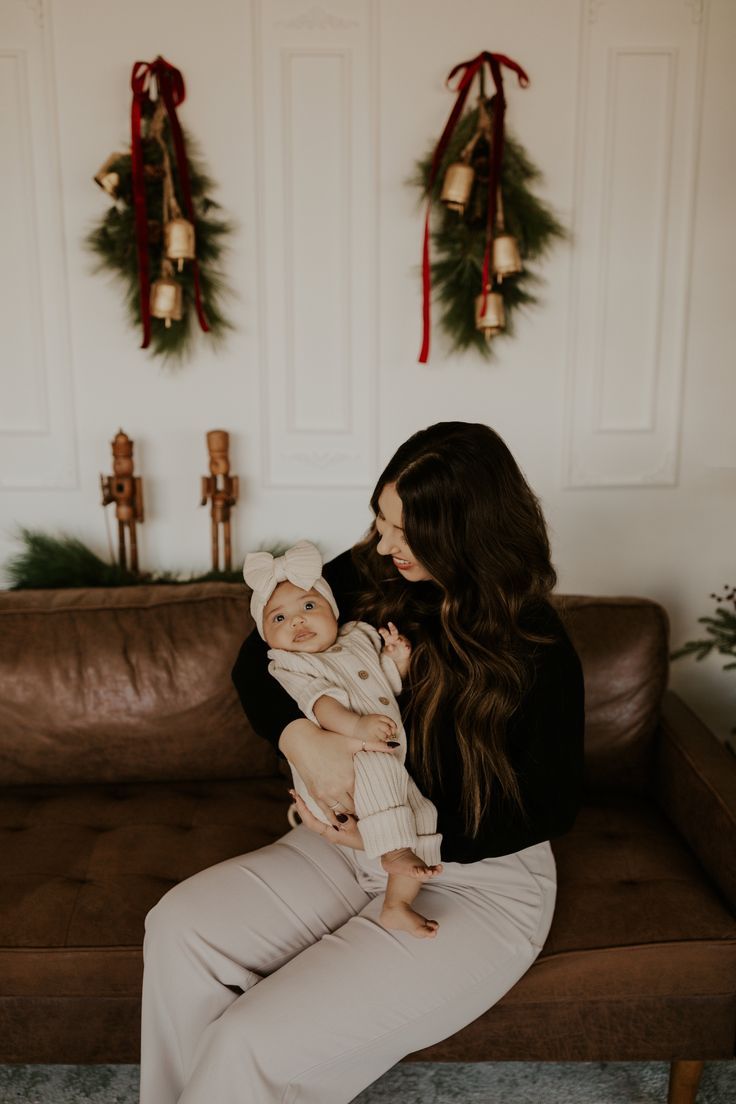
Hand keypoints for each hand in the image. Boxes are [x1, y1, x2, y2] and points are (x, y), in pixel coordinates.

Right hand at [279, 719, 396, 827]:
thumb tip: (396, 746)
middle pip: (355, 807)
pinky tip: (341, 821)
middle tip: (369, 812)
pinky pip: (328, 813)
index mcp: (350, 777)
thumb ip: (376, 746)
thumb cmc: (330, 740)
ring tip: (357, 815)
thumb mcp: (354, 742)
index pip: (366, 797)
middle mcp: (338, 788)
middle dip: (361, 808)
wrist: (303, 742)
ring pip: (343, 811)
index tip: (378, 804)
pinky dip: (336, 818)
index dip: (372, 801)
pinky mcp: (316, 796)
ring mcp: (326, 794)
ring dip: (349, 813)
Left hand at [288, 789, 364, 849]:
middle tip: (294, 792)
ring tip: (303, 793)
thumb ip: (345, 820)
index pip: (311, 822)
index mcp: (332, 834)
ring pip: (318, 816)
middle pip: (311, 818)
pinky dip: (322, 805)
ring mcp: (336, 829)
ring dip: (311, 804)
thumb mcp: (357, 828)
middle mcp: (331, 832)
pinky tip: (321, 798)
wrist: (382, 844)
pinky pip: (328, 814)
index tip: (296, 798)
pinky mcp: (342, 825)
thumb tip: (335, 812)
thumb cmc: (370, 838)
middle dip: (303, 805)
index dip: (302, 810)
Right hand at [352, 713, 396, 741]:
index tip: (394, 729)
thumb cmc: (366, 722)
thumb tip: (393, 729)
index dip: (393, 725)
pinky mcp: (371, 737)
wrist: (355, 725)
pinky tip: (377, 738)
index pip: (389, 721)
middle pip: (387, 729)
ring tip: (381, 736)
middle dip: (389, 732)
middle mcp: (376, 723)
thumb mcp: (374, 717)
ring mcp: (373, 730)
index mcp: (378, 717)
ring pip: (384, 736)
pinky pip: (379, 741)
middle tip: (388, 734)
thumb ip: (383, 721)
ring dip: (385, 737)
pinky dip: (380, 741)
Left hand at [378, 622, 410, 661]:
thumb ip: (388, 649)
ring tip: (398, 640)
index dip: (383, 631)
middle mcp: (396, 638)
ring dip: (400, 640)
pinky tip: (406, 648)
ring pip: (401, 640)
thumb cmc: (392, 651)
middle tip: (389, 623)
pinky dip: (407, 647)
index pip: (385, 633)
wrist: (401, 655)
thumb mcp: (387, 651)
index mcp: (388, 638)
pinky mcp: (407, 647)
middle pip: (394, 632)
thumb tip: (390, 646)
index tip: (379, 630)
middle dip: (392, 628)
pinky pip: (407, 647)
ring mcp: (402, 642)